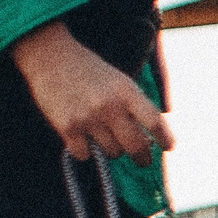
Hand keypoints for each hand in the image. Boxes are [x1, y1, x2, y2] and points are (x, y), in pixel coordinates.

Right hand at [9, 20, 172, 164]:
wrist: (49, 56)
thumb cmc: (89, 70)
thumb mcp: (119, 80)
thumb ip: (135, 104)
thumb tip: (152, 135)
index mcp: (126, 92)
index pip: (155, 122)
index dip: (165, 138)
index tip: (168, 147)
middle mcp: (110, 106)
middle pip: (136, 146)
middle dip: (142, 157)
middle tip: (143, 160)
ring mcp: (88, 118)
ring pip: (113, 152)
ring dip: (112, 150)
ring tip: (104, 138)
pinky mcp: (67, 127)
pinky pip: (85, 154)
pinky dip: (86, 151)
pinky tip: (83, 140)